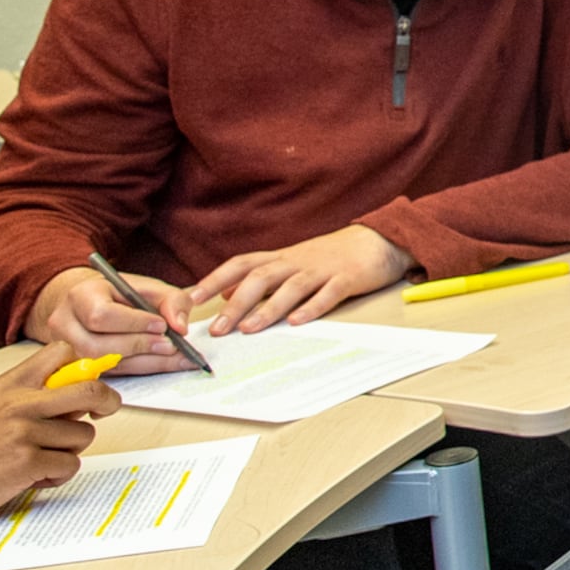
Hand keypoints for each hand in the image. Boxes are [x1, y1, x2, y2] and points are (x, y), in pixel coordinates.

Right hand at [0, 345, 115, 534]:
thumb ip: (23, 400)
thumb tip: (73, 399)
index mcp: (7, 386)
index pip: (61, 353)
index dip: (83, 367)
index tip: (88, 383)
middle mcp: (18, 404)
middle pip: (90, 389)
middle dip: (107, 401)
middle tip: (104, 411)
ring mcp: (23, 433)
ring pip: (82, 435)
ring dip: (68, 451)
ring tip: (39, 461)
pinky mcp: (25, 464)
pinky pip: (68, 466)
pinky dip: (55, 476)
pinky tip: (31, 479)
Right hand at [29, 266, 201, 370]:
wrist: (91, 305)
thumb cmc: (121, 296)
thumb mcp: (148, 288)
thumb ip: (171, 300)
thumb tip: (180, 327)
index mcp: (80, 296)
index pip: (101, 315)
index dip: (133, 323)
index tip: (162, 326)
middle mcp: (65, 324)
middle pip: (97, 346)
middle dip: (139, 346)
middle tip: (171, 346)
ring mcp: (65, 350)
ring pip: (101, 365)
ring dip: (142, 362)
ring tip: (173, 356)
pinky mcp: (76, 369)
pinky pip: (106, 376)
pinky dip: (139, 370)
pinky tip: (164, 365)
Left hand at [193, 225, 413, 333]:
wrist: (378, 240)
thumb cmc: (331, 255)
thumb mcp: (291, 262)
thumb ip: (258, 279)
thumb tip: (223, 295)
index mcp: (280, 258)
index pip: (240, 265)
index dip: (214, 280)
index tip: (190, 299)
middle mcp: (296, 261)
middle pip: (260, 278)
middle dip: (236, 303)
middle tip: (217, 329)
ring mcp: (322, 269)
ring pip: (290, 286)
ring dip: (268, 308)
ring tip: (249, 330)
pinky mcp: (348, 278)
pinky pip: (328, 294)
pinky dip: (311, 307)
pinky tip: (297, 322)